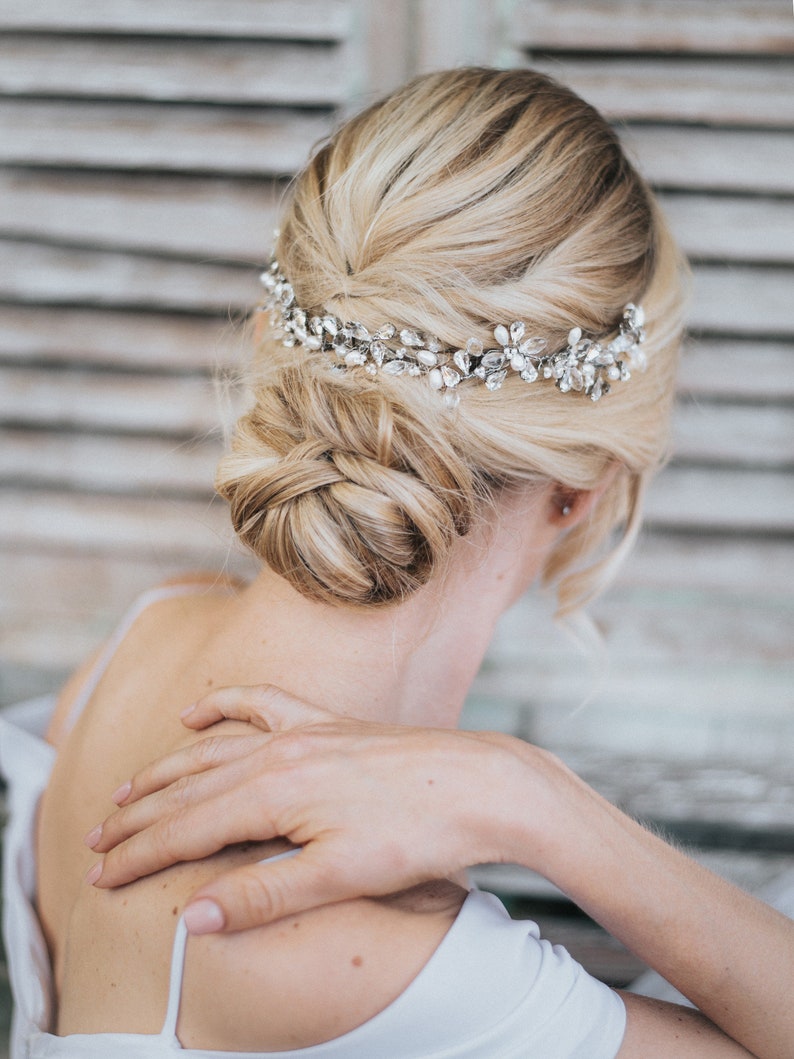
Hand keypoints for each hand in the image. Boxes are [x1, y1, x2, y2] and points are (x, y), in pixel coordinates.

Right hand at [87, 685, 520, 931]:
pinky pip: (261, 703)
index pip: (187, 828)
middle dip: (138, 816)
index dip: (139, 854)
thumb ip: (263, 894)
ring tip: (127, 789)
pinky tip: (198, 713)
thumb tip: (192, 917)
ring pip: (213, 748)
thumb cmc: (419, 834)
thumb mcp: (339, 875)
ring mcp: (304, 730)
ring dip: (166, 770)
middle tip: (95, 838)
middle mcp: (279, 751)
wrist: (483, 785)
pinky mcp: (328, 723)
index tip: (100, 875)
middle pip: (189, 787)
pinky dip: (223, 706)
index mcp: (275, 790)